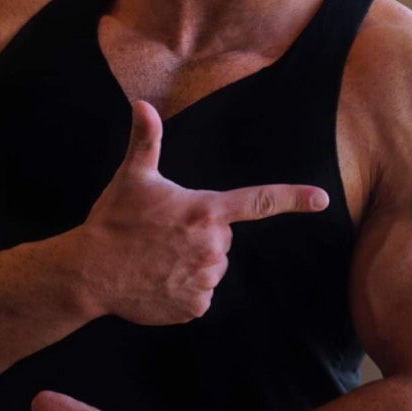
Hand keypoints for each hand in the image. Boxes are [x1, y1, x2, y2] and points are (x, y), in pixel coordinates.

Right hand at [75, 100, 328, 324]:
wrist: (90, 271)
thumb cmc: (113, 220)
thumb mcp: (132, 176)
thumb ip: (146, 139)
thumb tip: (142, 103)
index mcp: (205, 210)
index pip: (259, 201)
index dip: (293, 198)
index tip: (321, 199)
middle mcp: (212, 246)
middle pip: (224, 238)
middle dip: (202, 234)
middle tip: (166, 233)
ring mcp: (205, 279)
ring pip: (213, 267)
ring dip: (193, 263)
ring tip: (159, 257)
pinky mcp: (195, 307)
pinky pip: (201, 295)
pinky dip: (184, 289)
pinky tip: (158, 279)